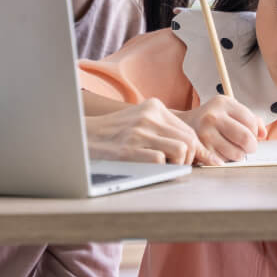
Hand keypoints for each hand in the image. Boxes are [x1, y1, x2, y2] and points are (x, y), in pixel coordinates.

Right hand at [85, 98, 216, 165]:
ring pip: (181, 150)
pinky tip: (150, 169)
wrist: (82, 136)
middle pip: (189, 140)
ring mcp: (139, 132)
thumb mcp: (140, 120)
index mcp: (154, 107)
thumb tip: (193, 148)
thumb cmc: (114, 133)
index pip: (189, 130)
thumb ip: (163, 129)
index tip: (189, 160)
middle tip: (176, 166)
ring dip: (177, 164)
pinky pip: (161, 161)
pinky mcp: (128, 150)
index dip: (193, 149)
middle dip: (188, 158)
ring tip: (164, 167)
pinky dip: (160, 168)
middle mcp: (149, 116)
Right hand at [176, 95, 267, 162]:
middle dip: (251, 146)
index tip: (251, 134)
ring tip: (235, 149)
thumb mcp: (229, 110)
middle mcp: (213, 117)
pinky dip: (227, 160)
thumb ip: (251, 118)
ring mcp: (205, 134)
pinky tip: (222, 152)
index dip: (255, 131)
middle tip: (249, 147)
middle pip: (246, 138)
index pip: (251, 122)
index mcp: (223, 103)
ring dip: (240, 155)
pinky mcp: (201, 149)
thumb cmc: (212, 118)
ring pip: (237, 153)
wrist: (184, 124)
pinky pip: (224, 161)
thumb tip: (263, 134)